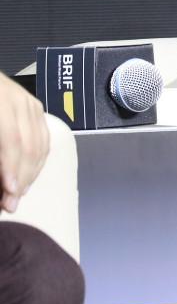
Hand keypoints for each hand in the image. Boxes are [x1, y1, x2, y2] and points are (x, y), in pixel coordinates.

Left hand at [0, 74, 50, 212]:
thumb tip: (0, 177)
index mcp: (0, 101)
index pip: (12, 140)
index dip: (12, 168)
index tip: (9, 192)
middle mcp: (18, 101)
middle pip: (30, 145)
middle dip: (22, 177)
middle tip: (12, 202)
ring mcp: (30, 102)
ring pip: (41, 143)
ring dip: (32, 172)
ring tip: (19, 193)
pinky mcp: (35, 106)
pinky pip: (45, 137)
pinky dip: (39, 159)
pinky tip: (29, 174)